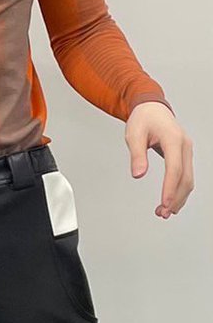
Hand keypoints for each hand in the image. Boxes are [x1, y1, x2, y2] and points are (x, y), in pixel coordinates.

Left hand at [126, 102, 194, 219]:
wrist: (152, 108)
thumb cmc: (143, 119)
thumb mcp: (134, 135)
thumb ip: (137, 155)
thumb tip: (138, 174)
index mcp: (173, 139)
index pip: (174, 168)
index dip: (170, 187)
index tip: (164, 203)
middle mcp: (185, 146)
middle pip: (185, 177)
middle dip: (175, 197)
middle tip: (162, 213)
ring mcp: (186, 151)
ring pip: (187, 179)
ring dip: (178, 197)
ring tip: (164, 212)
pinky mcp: (184, 156)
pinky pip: (185, 175)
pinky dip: (178, 189)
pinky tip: (170, 201)